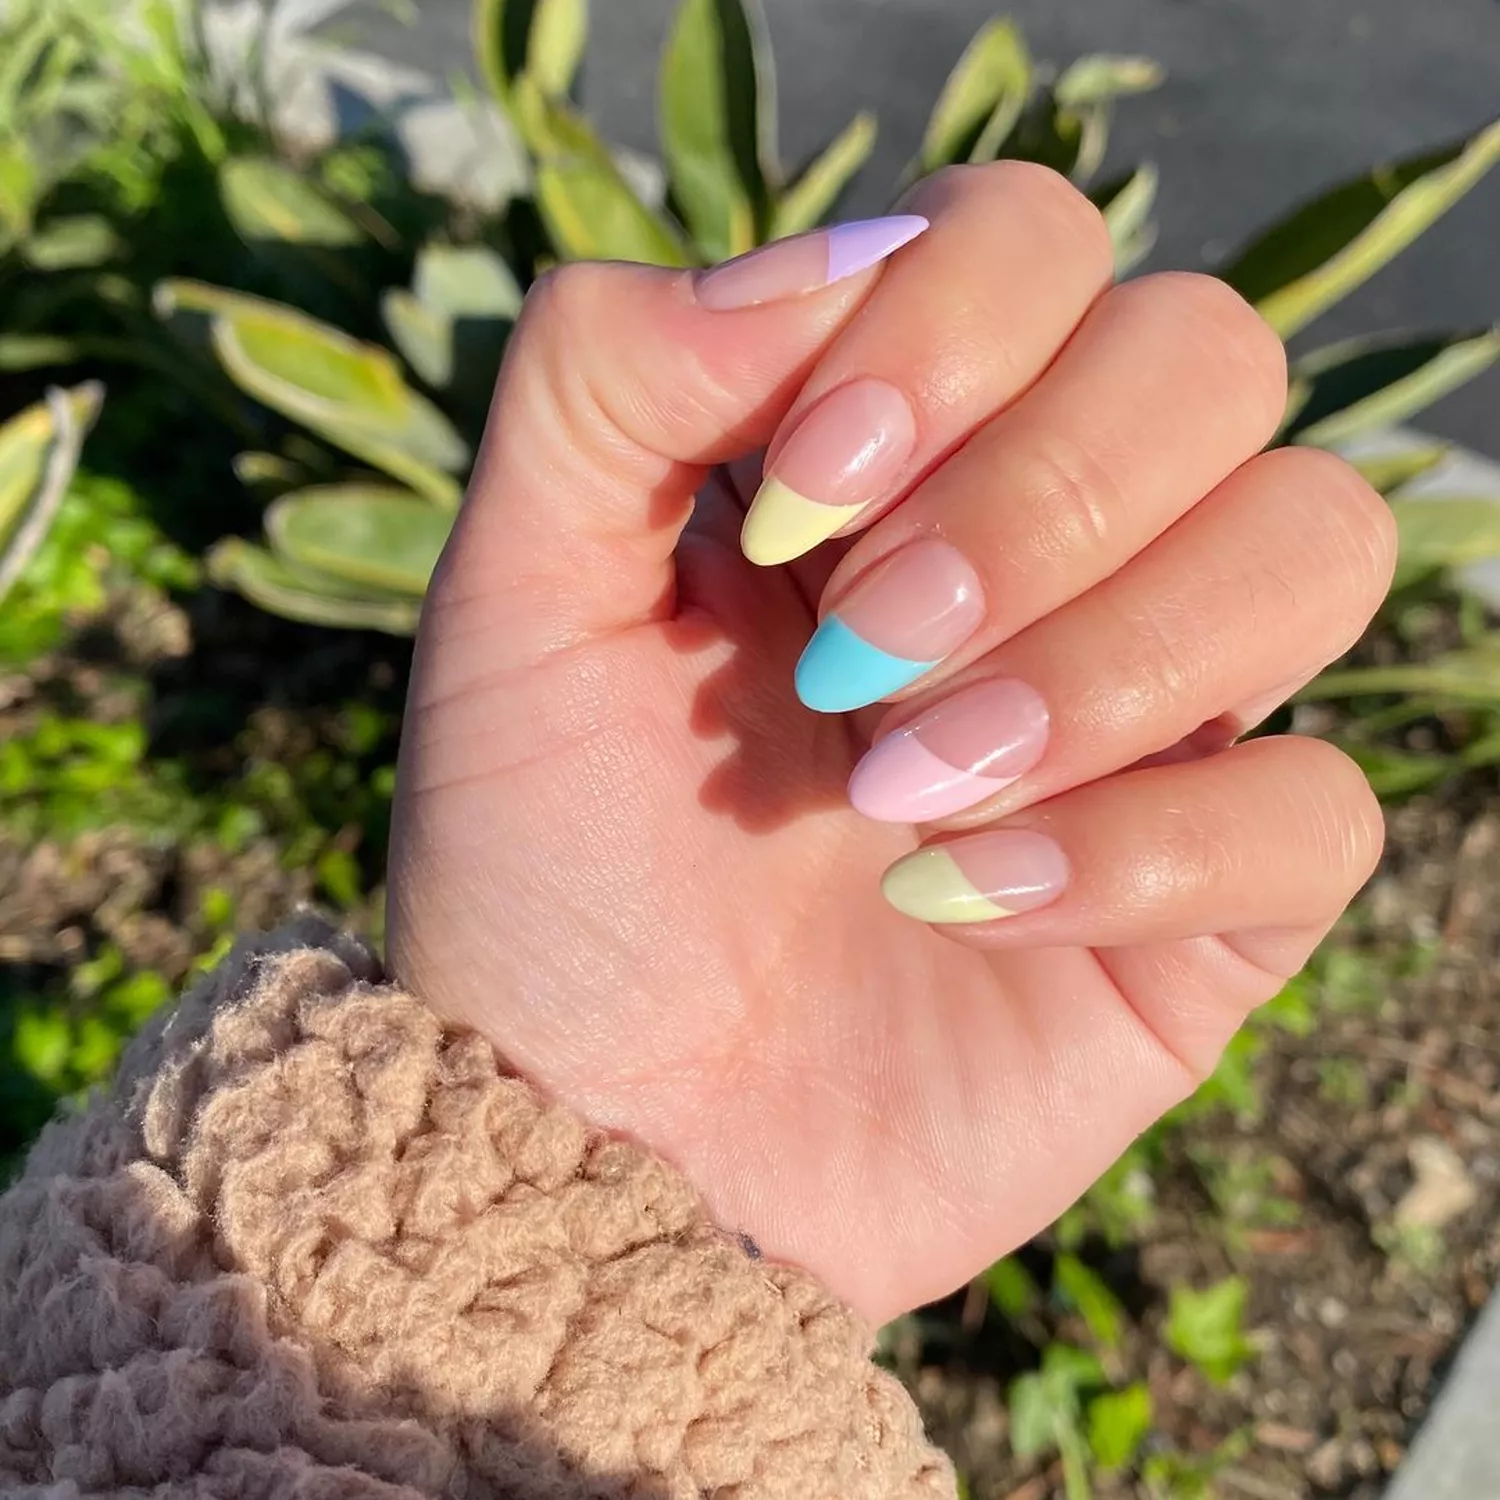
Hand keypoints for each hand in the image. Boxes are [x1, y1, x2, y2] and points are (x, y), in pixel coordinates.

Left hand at [386, 163, 1391, 1323]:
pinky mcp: (1207, 899)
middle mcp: (1046, 554)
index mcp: (893, 453)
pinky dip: (1149, 845)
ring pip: (1313, 545)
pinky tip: (970, 902)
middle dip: (1040, 496)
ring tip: (902, 794)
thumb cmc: (545, 864)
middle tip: (861, 655)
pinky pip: (1315, 808)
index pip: (1038, 242)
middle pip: (1208, 360)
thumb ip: (608, 376)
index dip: (950, 328)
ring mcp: (1147, 720)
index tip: (804, 490)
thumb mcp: (514, 596)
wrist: (597, 1126)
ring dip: (1106, 657)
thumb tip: (838, 254)